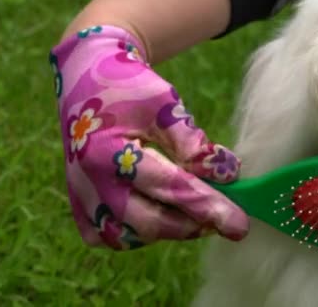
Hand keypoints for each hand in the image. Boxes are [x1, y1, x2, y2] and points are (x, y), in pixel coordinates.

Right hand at [49, 25, 248, 249]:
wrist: (86, 81)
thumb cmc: (129, 87)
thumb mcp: (164, 103)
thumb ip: (193, 142)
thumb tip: (227, 176)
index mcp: (106, 150)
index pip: (167, 187)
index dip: (207, 206)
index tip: (239, 224)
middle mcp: (88, 181)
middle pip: (148, 222)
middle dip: (192, 224)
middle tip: (223, 217)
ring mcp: (80, 197)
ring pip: (131, 235)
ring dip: (169, 228)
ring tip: (195, 208)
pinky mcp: (78, 206)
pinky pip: (110, 236)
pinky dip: (139, 231)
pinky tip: (159, 210)